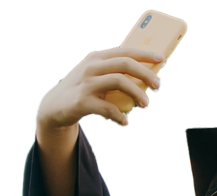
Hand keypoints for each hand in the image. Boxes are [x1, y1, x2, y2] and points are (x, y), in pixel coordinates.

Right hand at [36, 46, 164, 129]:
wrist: (54, 107)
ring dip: (137, 93)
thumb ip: (116, 73)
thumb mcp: (97, 76)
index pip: (125, 51)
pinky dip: (120, 116)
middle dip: (145, 73)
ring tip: (145, 104)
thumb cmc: (84, 90)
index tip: (161, 58)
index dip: (144, 54)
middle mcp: (91, 68)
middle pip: (125, 64)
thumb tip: (147, 77)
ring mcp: (86, 84)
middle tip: (158, 85)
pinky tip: (125, 121)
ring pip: (119, 82)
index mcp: (97, 59)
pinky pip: (108, 108)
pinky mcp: (82, 102)